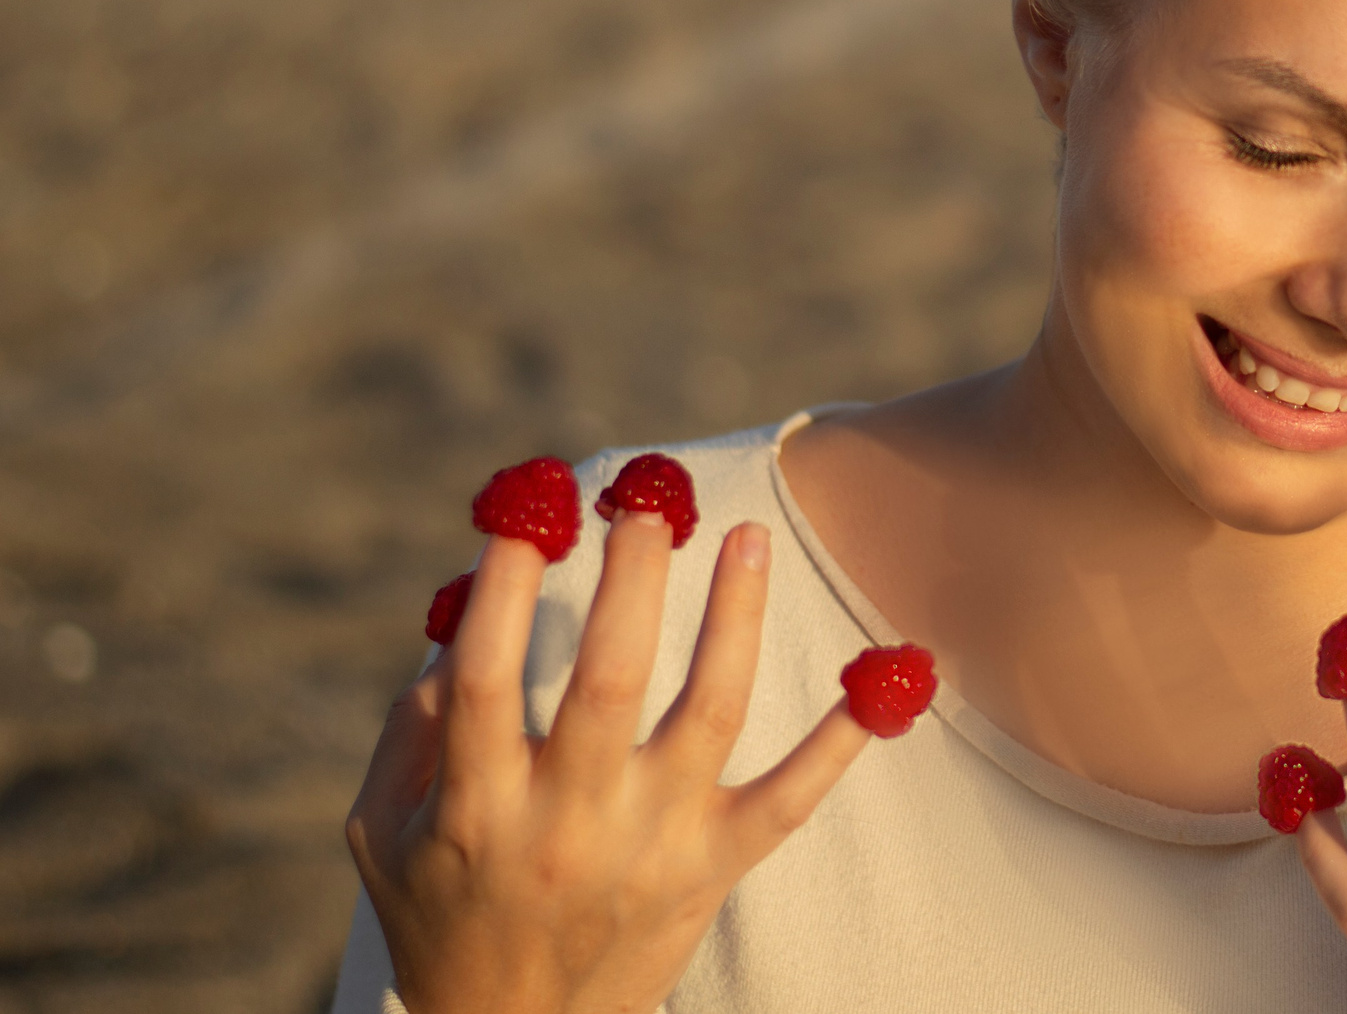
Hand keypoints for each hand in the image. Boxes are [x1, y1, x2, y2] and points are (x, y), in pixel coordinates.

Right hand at [345, 516, 868, 1013]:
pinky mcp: (715, 866)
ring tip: (748, 535)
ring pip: (708, 715)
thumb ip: (412, 729)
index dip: (507, 588)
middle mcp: (570, 824)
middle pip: (609, 681)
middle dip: (632, 582)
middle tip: (645, 505)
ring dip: (734, 618)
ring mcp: (652, 845)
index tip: (530, 510)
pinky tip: (892, 671)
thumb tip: (462, 616)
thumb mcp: (386, 832)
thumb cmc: (444, 910)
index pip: (487, 678)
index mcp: (478, 807)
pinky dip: (845, 736)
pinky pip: (793, 796)